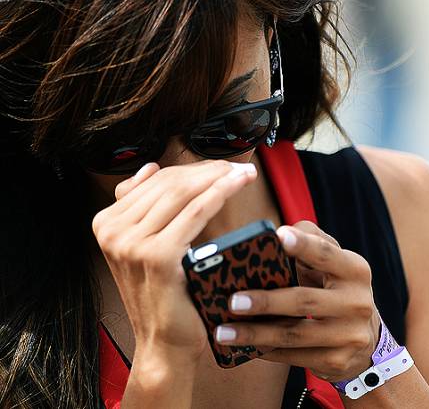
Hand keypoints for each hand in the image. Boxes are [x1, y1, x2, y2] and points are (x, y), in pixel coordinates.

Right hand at [91, 159, 257, 362]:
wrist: (164, 342)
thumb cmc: (164, 295)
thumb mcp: (144, 248)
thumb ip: (142, 210)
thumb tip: (149, 169)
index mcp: (105, 223)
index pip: (155, 181)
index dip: (192, 168)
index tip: (221, 164)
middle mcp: (111, 231)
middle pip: (169, 183)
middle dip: (208, 169)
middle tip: (239, 166)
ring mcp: (131, 243)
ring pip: (183, 194)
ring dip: (219, 177)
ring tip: (245, 173)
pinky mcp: (156, 256)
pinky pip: (196, 213)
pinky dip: (220, 193)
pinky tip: (238, 185)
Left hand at [213, 221, 380, 382]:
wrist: (365, 340)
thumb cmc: (337, 291)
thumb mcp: (335, 265)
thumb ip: (311, 243)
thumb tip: (274, 235)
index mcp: (355, 270)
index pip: (327, 254)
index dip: (303, 245)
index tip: (278, 236)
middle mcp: (357, 302)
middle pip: (305, 300)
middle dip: (266, 301)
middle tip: (233, 301)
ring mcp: (349, 335)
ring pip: (295, 334)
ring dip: (255, 334)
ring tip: (223, 332)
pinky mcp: (337, 361)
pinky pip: (294, 357)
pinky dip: (266, 351)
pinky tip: (244, 347)